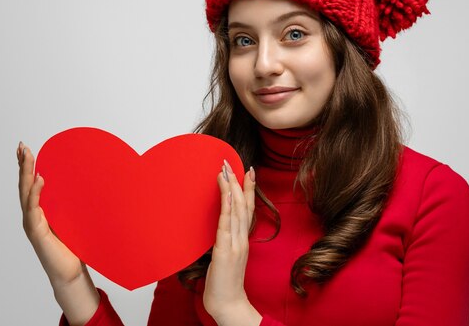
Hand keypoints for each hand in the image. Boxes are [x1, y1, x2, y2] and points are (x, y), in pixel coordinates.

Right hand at [17, 141, 84, 286]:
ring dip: (26, 173)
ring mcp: (32, 223)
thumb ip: (73, 204)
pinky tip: (39, 179)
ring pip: (25, 193)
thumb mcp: (74, 219)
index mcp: (40, 210)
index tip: (25, 148)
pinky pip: (33, 209)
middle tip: (21, 146)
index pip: (30, 183)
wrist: (71, 271)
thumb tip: (91, 184)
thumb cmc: (74, 246)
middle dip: (23, 164)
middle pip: (24, 184)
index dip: (26, 166)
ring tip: (27, 155)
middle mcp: (32, 215)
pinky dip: (36, 193)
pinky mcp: (36, 232)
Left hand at [203, 161, 261, 325]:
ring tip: (226, 170)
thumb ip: (226, 242)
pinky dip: (227, 207)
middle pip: (244, 205)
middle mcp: (242, 239)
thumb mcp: (226, 258)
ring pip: (236, 210)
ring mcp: (235, 244)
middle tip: (231, 162)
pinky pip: (227, 225)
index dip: (248, 189)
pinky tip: (226, 193)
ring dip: (231, 188)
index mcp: (242, 239)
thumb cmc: (224, 284)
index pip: (248, 209)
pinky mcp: (226, 251)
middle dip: (238, 181)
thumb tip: (220, 228)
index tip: (248, 170)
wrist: (228, 306)